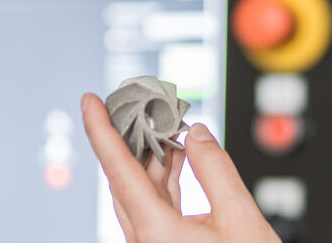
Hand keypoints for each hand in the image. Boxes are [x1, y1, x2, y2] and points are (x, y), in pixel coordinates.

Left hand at [81, 92, 280, 242]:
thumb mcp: (241, 218)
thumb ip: (217, 170)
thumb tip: (197, 135)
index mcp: (156, 232)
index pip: (120, 169)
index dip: (101, 131)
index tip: (90, 101)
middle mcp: (145, 241)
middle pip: (124, 178)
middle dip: (129, 136)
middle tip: (135, 102)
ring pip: (139, 192)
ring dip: (150, 157)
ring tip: (165, 124)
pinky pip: (154, 206)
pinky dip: (164, 178)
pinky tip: (179, 157)